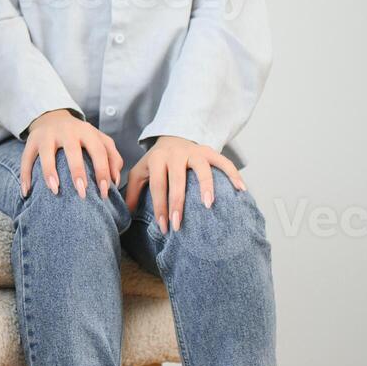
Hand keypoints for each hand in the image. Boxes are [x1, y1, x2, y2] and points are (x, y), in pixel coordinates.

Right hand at [20, 109, 123, 198]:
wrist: (52, 117)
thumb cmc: (80, 136)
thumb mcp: (99, 140)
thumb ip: (112, 157)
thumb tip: (114, 182)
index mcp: (87, 131)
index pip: (98, 151)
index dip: (102, 172)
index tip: (103, 192)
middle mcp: (67, 131)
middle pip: (73, 151)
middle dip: (78, 172)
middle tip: (82, 193)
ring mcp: (47, 135)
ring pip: (46, 153)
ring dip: (50, 172)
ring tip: (55, 190)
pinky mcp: (31, 140)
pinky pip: (26, 159)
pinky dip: (25, 176)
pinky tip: (27, 192)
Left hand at [125, 135, 244, 232]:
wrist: (173, 138)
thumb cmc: (156, 163)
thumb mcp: (140, 173)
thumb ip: (132, 192)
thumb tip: (126, 215)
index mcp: (156, 159)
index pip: (158, 185)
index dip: (160, 206)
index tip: (164, 227)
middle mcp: (175, 153)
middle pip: (177, 179)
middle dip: (178, 203)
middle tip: (179, 225)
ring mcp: (194, 151)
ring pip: (202, 168)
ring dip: (206, 186)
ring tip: (208, 206)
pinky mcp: (210, 151)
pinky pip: (224, 161)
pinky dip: (233, 174)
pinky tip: (241, 190)